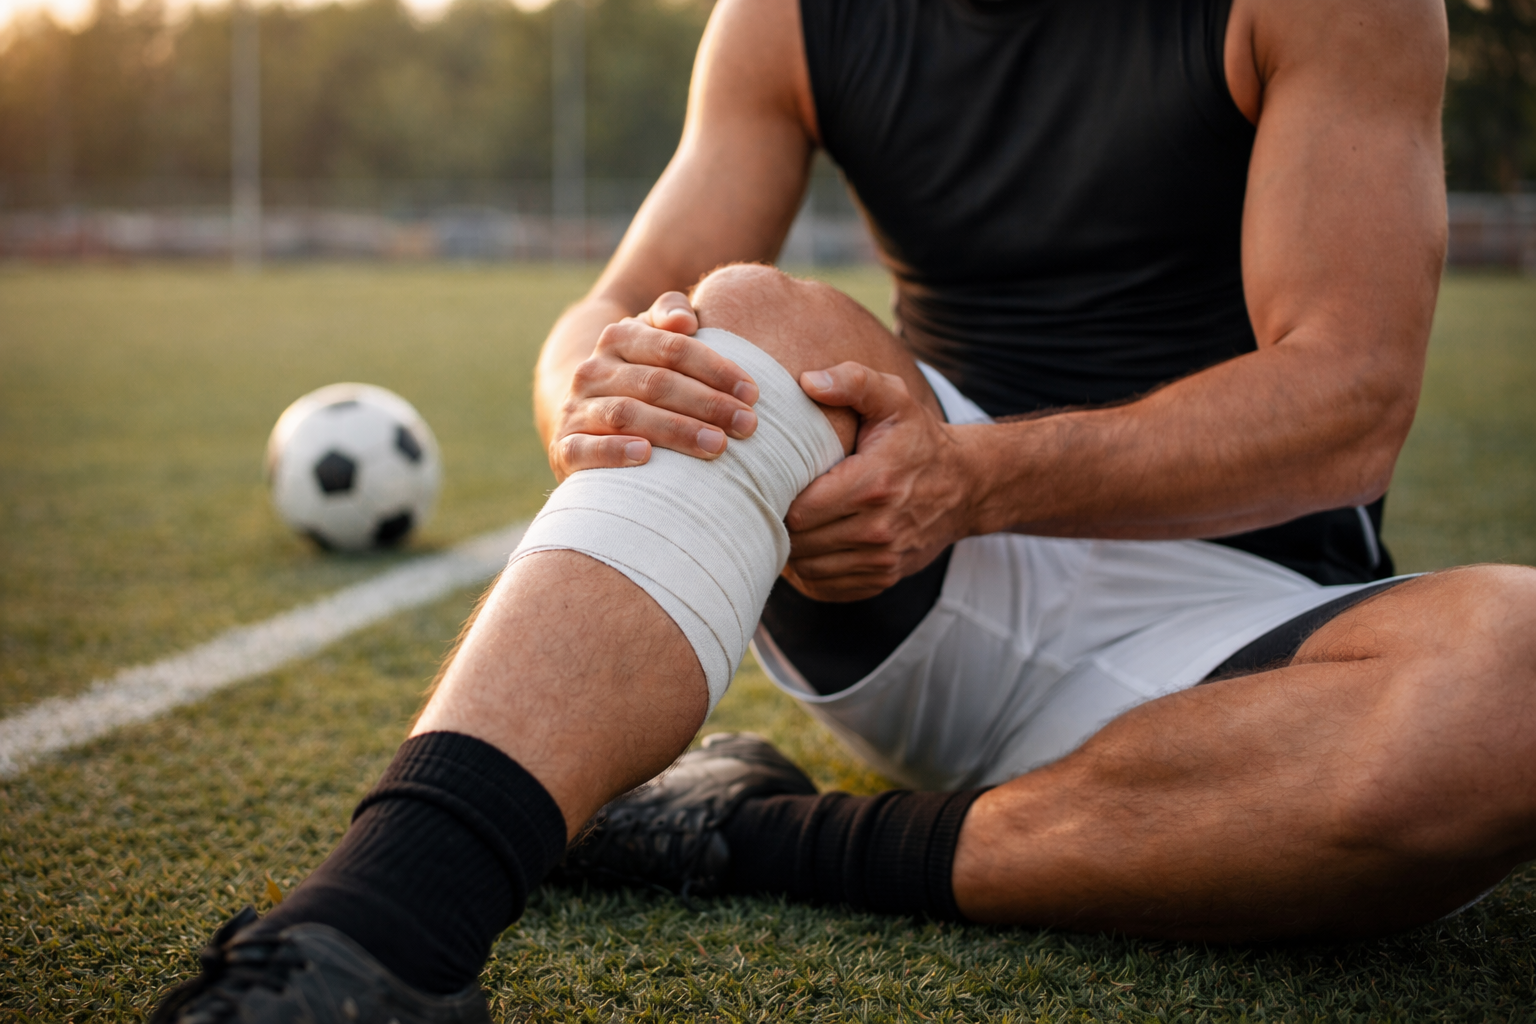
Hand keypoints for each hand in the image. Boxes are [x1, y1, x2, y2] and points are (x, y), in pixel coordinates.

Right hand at [549, 292, 760, 481]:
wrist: (586, 415)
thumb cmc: (641, 375)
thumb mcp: (654, 338)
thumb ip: (671, 313)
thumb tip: (684, 320)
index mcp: (618, 337)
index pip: (673, 348)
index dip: (716, 369)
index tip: (754, 393)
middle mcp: (593, 369)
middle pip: (656, 383)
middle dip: (708, 404)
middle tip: (748, 425)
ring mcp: (576, 408)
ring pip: (627, 414)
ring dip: (676, 430)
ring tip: (718, 445)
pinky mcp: (565, 446)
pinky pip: (585, 449)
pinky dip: (614, 451)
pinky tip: (645, 456)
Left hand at [783, 362, 976, 601]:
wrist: (967, 485)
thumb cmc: (920, 439)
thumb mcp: (893, 398)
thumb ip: (852, 381)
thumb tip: (807, 382)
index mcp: (873, 484)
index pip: (800, 510)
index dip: (778, 498)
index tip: (774, 483)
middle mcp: (879, 528)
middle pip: (800, 542)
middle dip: (781, 524)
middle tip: (774, 502)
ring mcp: (883, 559)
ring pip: (810, 568)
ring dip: (793, 550)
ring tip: (790, 523)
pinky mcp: (884, 578)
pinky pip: (828, 587)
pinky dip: (811, 573)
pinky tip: (810, 547)